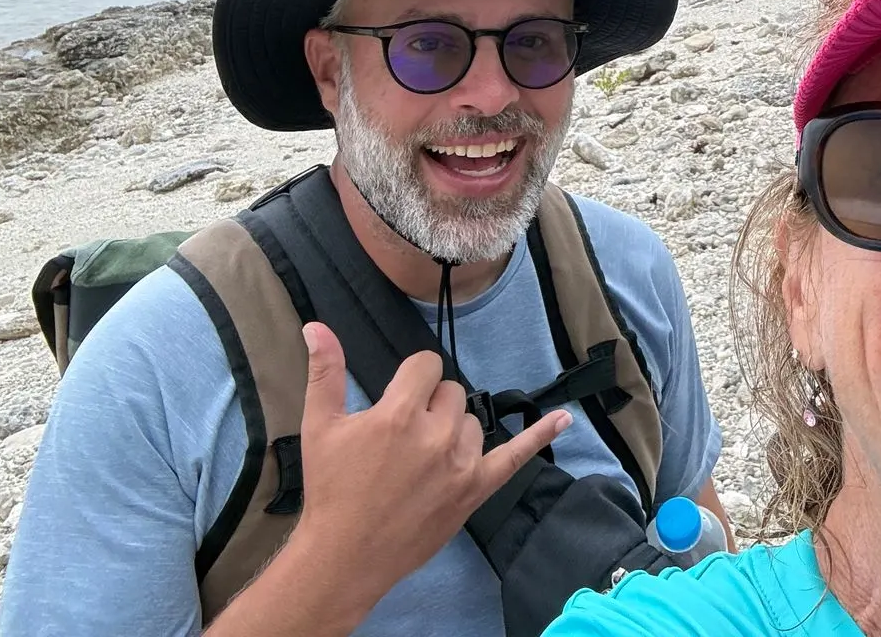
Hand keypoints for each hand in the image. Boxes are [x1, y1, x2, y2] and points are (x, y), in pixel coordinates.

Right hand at [290, 321, 570, 601]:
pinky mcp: (476, 489)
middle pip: (452, 391)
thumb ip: (325, 372)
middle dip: (431, 404)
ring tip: (421, 459)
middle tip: (403, 436)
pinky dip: (540, 435)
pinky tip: (563, 419)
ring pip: (473, 421)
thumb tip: (317, 326)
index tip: (398, 398)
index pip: (427, 366)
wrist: (344, 555)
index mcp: (399, 414)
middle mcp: (436, 435)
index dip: (412, 380)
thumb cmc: (332, 489)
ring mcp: (461, 463)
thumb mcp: (320, 427)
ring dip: (454, 430)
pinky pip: (516, 456)